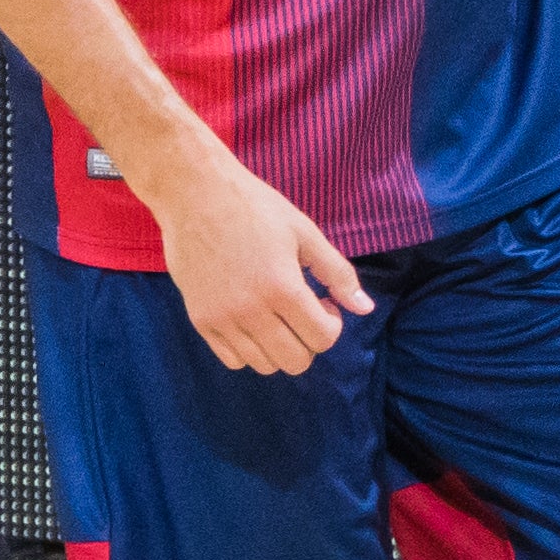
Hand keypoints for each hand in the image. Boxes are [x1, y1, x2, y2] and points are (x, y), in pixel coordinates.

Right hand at [152, 153, 372, 376]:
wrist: (194, 194)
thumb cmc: (255, 207)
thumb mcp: (305, 232)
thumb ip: (337, 273)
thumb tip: (365, 309)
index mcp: (283, 289)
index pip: (322, 339)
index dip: (332, 324)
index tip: (323, 302)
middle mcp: (252, 312)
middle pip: (295, 361)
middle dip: (309, 341)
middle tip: (303, 311)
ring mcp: (222, 320)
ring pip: (264, 365)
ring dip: (280, 347)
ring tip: (277, 314)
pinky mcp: (199, 321)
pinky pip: (233, 359)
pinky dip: (250, 349)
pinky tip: (253, 320)